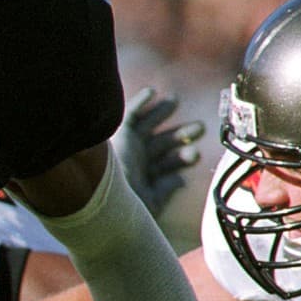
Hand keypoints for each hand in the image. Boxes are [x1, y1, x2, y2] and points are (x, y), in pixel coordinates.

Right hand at [109, 88, 203, 217]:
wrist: (99, 201)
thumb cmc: (124, 208)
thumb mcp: (150, 202)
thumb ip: (166, 189)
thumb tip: (182, 180)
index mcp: (149, 177)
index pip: (172, 164)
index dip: (184, 158)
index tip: (195, 153)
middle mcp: (140, 160)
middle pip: (166, 142)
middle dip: (183, 134)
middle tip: (200, 128)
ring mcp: (130, 147)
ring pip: (149, 125)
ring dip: (162, 111)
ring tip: (174, 99)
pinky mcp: (118, 136)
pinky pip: (130, 116)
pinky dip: (139, 103)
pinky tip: (151, 92)